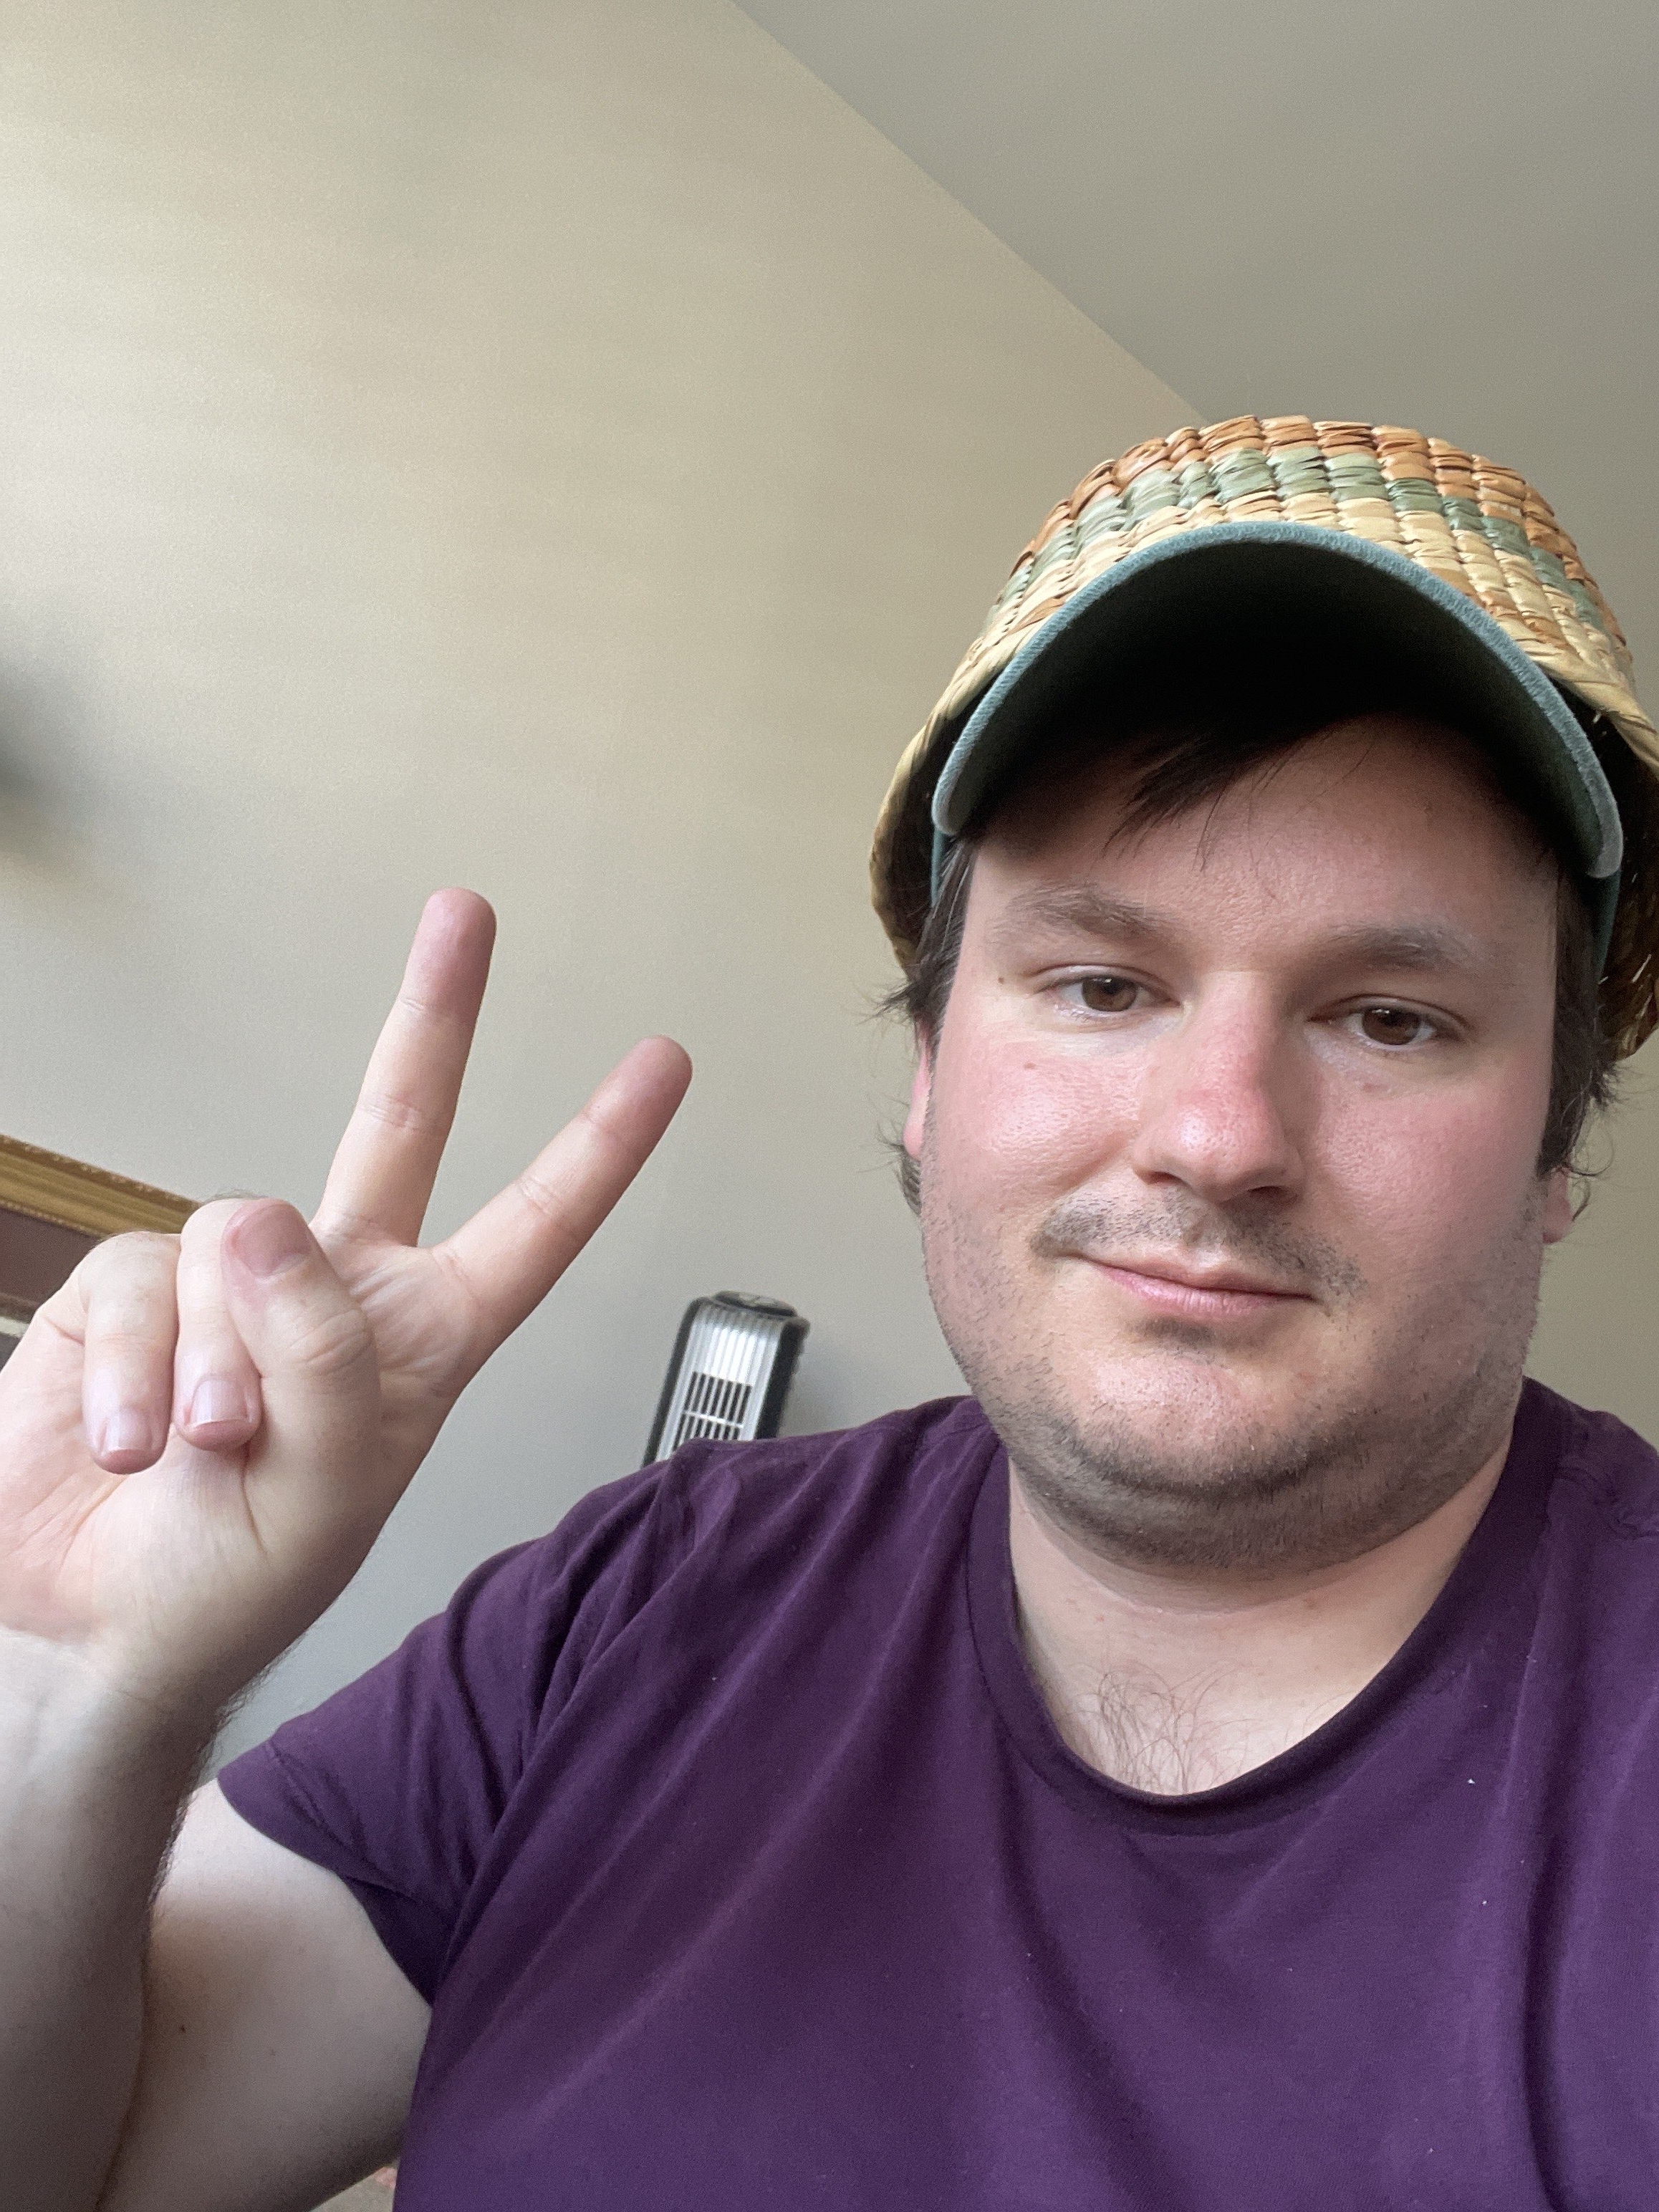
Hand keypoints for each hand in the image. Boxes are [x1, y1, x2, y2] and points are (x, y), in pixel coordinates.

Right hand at [0, 889, 690, 1719]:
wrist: (88, 1637)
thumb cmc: (227, 1585)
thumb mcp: (327, 1489)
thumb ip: (323, 1349)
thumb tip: (261, 1215)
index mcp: (422, 1342)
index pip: (530, 1227)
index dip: (597, 1147)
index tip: (660, 1061)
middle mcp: (334, 1292)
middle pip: (396, 1121)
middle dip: (432, 1014)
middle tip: (466, 913)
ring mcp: (230, 1285)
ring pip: (240, 1238)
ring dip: (219, 1357)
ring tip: (204, 1449)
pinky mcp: (129, 1293)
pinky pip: (143, 1281)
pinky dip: (138, 1370)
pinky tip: (131, 1441)